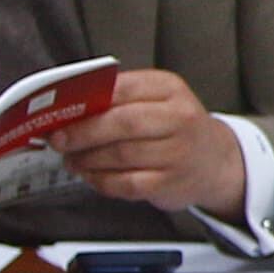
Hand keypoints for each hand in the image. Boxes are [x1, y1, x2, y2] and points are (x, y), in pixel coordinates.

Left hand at [51, 70, 247, 215]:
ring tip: (72, 159)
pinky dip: (101, 181)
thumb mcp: (157, 100)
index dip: (87, 101)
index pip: (122, 88)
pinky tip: (91, 176)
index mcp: (170, 89)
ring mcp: (177, 152)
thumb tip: (70, 108)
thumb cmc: (175, 128)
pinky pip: (126, 184)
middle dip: (83, 133)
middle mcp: (179, 118)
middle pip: (122, 123)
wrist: (214, 161)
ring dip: (87, 159)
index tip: (61, 111)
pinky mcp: (170, 183)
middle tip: (59, 140)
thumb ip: (119, 98)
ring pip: (120, 155)